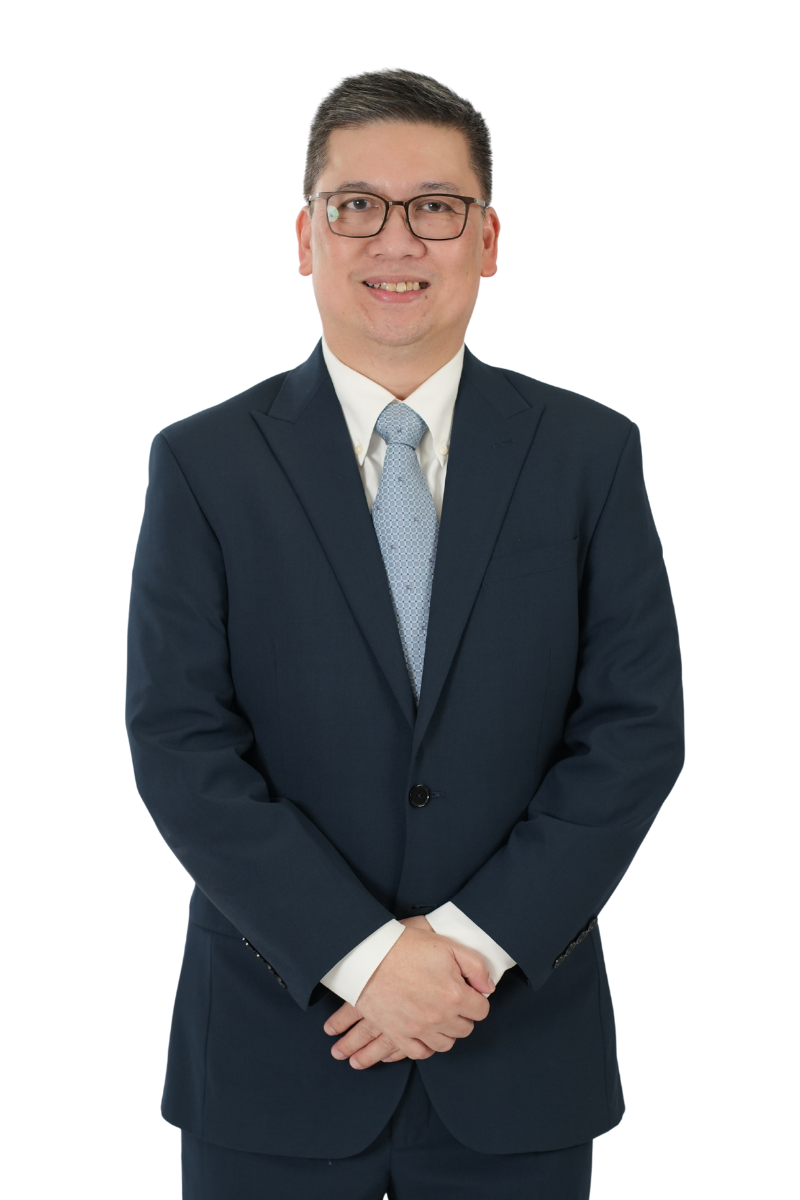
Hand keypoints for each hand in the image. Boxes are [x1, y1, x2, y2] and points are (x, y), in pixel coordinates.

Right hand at [324, 919, 493, 1069]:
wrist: (369, 955)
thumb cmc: (407, 946)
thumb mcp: (448, 946)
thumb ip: (476, 967)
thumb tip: (488, 988)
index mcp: (455, 995)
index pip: (482, 1011)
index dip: (476, 999)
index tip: (466, 991)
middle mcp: (439, 1017)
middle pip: (465, 1029)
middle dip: (462, 1015)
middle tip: (451, 1000)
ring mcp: (418, 1029)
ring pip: (445, 1044)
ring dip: (446, 1031)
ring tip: (438, 1015)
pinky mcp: (398, 1034)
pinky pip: (420, 1053)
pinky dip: (425, 1046)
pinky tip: (424, 1032)